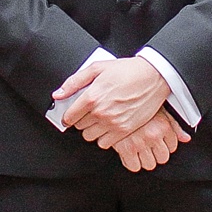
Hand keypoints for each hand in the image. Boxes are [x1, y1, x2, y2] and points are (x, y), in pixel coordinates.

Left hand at [53, 54, 171, 145]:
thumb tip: (58, 94)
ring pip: (90, 137)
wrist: (153, 77)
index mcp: (92, 97)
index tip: (71, 115)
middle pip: (80, 128)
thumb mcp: (97, 68)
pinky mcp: (125, 130)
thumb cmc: (127, 70)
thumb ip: (74, 82)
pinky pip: (105, 143)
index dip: (68, 116)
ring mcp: (113, 123)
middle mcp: (101, 112)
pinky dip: (104, 137)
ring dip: (92, 129)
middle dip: (82, 120)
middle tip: (89, 112)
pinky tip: (109, 125)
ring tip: (100, 119)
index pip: (70, 116)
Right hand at [108, 110, 190, 170]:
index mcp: (164, 125)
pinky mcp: (125, 148)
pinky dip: (132, 162)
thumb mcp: (159, 109)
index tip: (158, 141)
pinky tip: (130, 153)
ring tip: (139, 149)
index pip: (173, 147)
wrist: (115, 100)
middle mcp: (153, 135)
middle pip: (162, 158)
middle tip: (148, 146)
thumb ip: (174, 125)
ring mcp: (140, 142)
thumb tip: (186, 138)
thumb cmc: (137, 104)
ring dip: (145, 159)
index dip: (165, 145)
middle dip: (156, 154)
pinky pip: (134, 166)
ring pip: (149, 164)